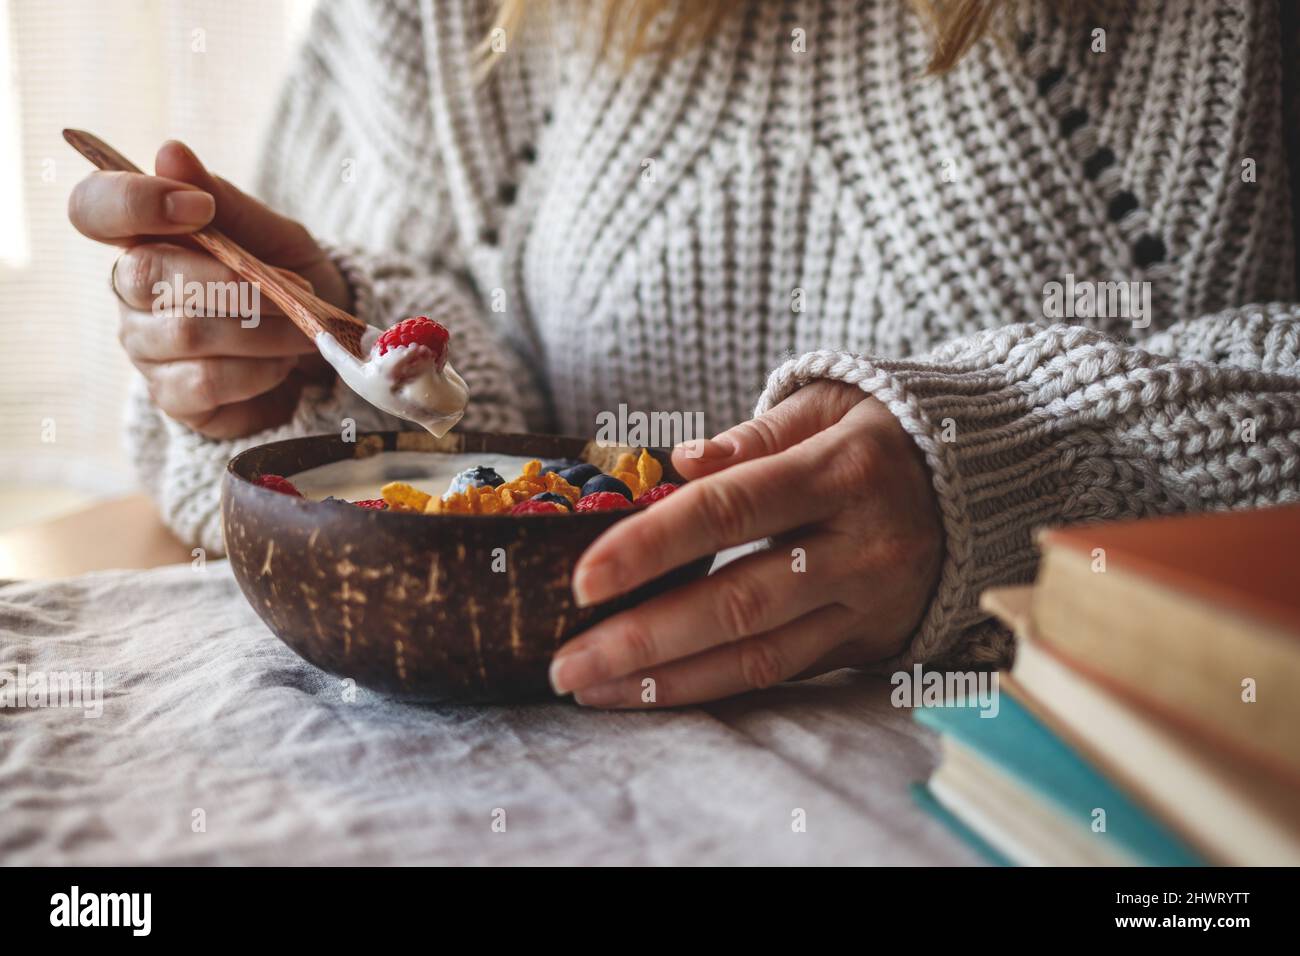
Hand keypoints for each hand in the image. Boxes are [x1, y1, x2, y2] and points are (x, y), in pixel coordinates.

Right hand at [68, 140, 348, 438]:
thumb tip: (169, 152)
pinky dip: (260, 371)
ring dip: (262, 330)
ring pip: (187, 331)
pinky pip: (208, 381)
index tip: (200, 208)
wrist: (321, 350)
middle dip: (232, 280)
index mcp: (145, 236)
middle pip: (146, 272)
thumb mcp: (273, 235)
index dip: (133, 202)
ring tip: (300, 330)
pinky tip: (282, 364)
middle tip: (294, 289)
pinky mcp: (172, 397)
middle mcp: (131, 290)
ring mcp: (145, 347)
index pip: (93, 208)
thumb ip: (226, 201)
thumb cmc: (287, 282)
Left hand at [551, 381, 943, 706]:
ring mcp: (869, 605)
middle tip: (565, 663)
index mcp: (844, 472)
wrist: (983, 480)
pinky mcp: (868, 643)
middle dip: (644, 639)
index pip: (732, 511)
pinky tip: (653, 694)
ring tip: (591, 690)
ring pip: (759, 656)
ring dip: (668, 681)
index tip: (584, 579)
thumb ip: (755, 435)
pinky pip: (783, 675)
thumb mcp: (828, 405)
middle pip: (739, 601)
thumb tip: (680, 465)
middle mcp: (862, 547)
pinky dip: (713, 687)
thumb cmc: (881, 433)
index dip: (653, 546)